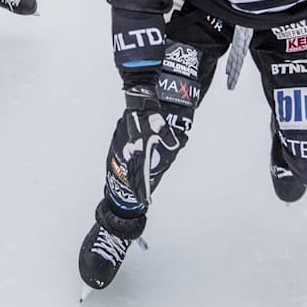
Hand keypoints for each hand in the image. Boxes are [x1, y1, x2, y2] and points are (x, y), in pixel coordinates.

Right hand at [119, 86, 180, 206]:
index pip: (143, 175)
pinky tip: (134, 177)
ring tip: (138, 193)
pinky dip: (133, 173)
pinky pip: (132, 164)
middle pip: (136, 177)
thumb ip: (168, 137)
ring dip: (135, 183)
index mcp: (141, 150)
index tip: (148, 200)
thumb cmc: (149, 115)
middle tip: (144, 202)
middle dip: (139, 190)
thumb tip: (175, 145)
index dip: (145, 189)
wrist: (138, 104)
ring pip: (132, 171)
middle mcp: (135, 152)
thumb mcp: (161, 125)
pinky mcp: (132, 146)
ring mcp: (132, 149)